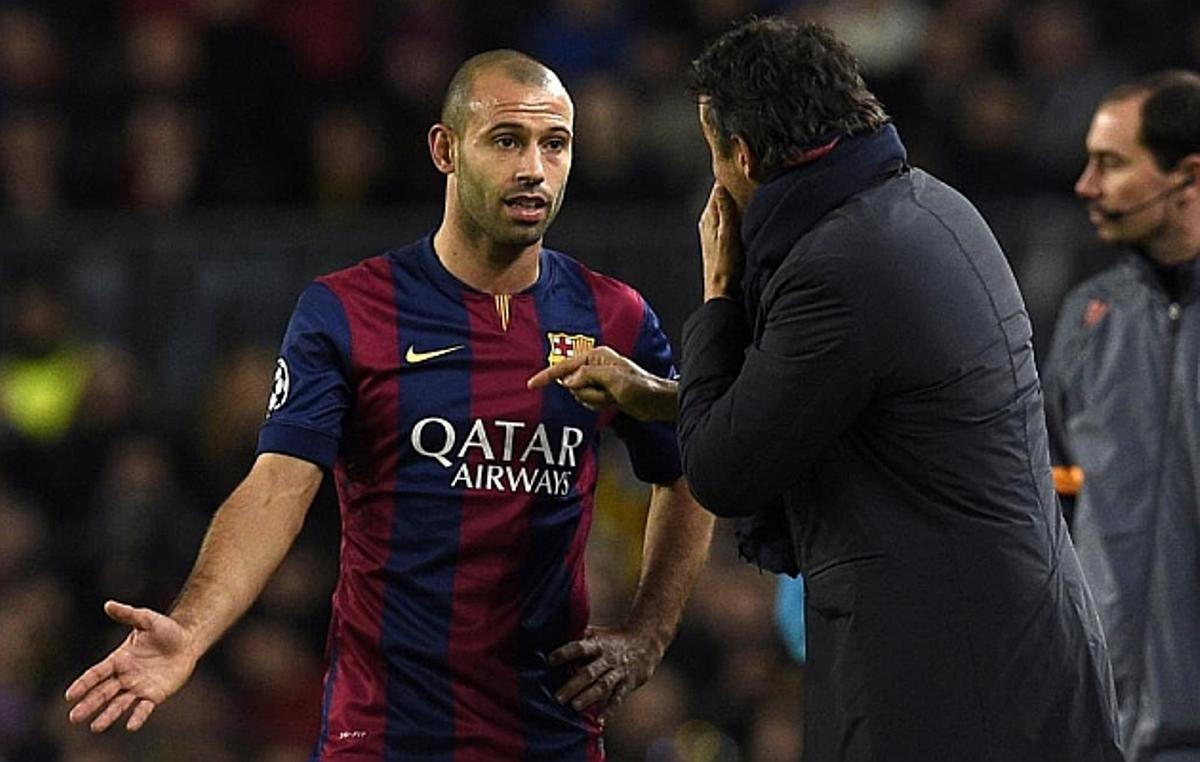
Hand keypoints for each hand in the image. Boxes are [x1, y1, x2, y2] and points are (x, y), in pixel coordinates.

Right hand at [65, 600, 197, 731]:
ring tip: (96, 727)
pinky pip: (144, 708)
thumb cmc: (166, 630)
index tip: (70, 696)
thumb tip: (108, 604)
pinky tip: (130, 726)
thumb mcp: (147, 620)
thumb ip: (129, 614)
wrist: (188, 641)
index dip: (83, 684)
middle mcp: (125, 676)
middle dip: (88, 704)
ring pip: (119, 703)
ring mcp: (139, 687)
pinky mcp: (155, 695)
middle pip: (103, 693)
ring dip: (107, 715)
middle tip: (73, 718)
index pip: (96, 674)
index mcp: (119, 660)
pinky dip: (137, 717)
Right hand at [526, 346, 676, 421]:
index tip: (531, 385)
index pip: (564, 366)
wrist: (655, 402)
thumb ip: (587, 376)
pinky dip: (598, 404)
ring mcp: (597, 379)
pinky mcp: (601, 391)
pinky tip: (612, 401)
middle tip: (607, 393)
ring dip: (595, 400)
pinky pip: (588, 401)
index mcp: (596, 356)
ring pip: (579, 395)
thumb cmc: (640, 386)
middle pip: (572, 384)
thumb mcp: (612, 379)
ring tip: (612, 397)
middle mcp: (594, 365)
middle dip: (587, 393)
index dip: (547, 376)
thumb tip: (568, 380)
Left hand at [549, 625, 664, 719]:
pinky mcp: (629, 682)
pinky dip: (609, 709)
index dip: (565, 653)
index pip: (579, 647)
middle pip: (589, 672)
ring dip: (588, 697)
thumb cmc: (614, 639)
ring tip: (574, 707)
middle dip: (573, 685)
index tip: (550, 660)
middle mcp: (608, 658)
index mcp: (598, 644)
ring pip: (603, 685)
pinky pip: (619, 697)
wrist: (647, 641)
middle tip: (557, 697)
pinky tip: (599, 720)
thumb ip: (579, 638)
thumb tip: (554, 637)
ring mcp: (619, 671)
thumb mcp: (598, 634)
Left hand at [699, 182, 743, 300]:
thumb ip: (725, 210)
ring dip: (736, 198)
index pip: (718, 188)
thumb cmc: (726, 265)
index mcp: (709, 217)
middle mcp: (708, 221)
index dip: (729, 176)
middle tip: (750, 171)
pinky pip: (728, 217)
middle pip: (721, 195)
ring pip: (726, 206)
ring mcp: (713, 230)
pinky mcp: (720, 238)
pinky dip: (737, 211)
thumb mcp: (728, 234)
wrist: (721, 290)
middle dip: (734, 185)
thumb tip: (721, 185)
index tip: (742, 164)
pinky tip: (747, 210)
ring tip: (750, 187)